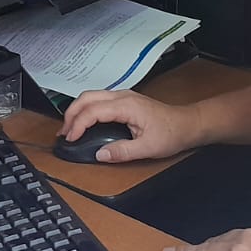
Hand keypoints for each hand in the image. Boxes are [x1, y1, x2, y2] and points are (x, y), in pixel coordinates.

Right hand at [59, 91, 196, 163]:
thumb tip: (100, 154)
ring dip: (77, 110)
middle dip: (71, 114)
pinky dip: (86, 109)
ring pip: (91, 96)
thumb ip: (122, 151)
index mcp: (126, 105)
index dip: (78, 124)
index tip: (70, 138)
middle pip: (87, 97)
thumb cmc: (171, 132)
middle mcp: (122, 96)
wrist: (187, 124)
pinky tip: (84, 122)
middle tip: (64, 133)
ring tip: (69, 129)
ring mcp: (123, 96)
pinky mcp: (124, 100)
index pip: (93, 111)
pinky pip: (99, 100)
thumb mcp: (148, 147)